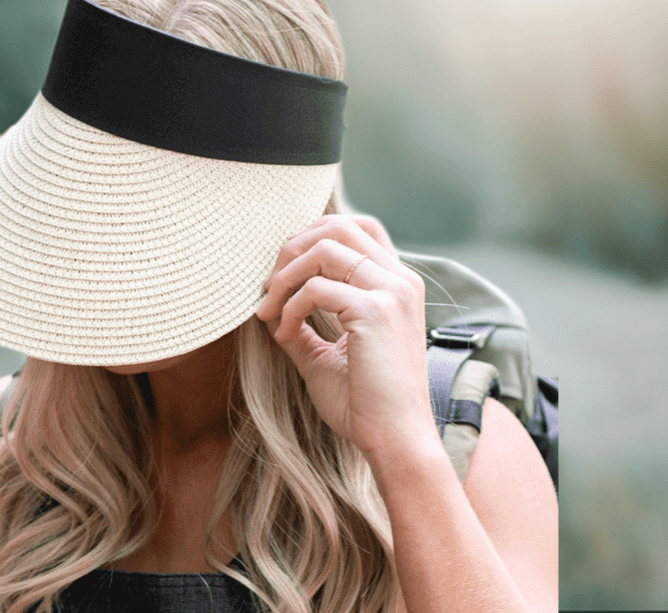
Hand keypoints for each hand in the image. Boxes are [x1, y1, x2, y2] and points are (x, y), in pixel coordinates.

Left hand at [256, 214, 439, 462]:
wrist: (396, 441)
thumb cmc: (365, 404)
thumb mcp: (328, 353)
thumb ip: (302, 323)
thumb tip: (267, 303)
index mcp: (398, 284)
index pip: (358, 227)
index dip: (315, 235)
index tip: (286, 270)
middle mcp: (400, 279)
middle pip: (339, 225)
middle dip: (294, 248)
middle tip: (268, 285)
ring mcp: (391, 292)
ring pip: (324, 248)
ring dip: (285, 276)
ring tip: (269, 309)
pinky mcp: (375, 311)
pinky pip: (315, 288)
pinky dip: (290, 307)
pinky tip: (285, 334)